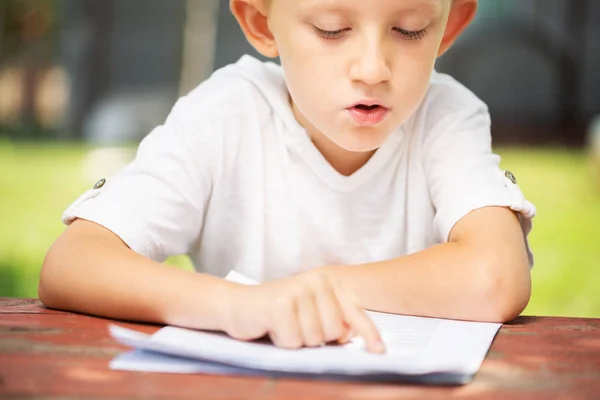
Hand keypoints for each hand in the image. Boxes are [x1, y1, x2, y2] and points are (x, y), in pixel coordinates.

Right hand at [224, 268, 384, 352]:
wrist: (237, 304)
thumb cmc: (277, 312)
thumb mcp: (310, 312)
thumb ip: (333, 320)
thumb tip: (350, 336)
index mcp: (326, 281)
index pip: (354, 312)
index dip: (369, 334)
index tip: (379, 351)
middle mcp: (315, 281)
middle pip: (333, 331)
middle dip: (314, 337)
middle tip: (296, 325)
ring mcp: (297, 290)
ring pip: (313, 338)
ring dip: (296, 340)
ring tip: (283, 324)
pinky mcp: (280, 304)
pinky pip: (293, 341)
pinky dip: (281, 341)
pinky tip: (271, 327)